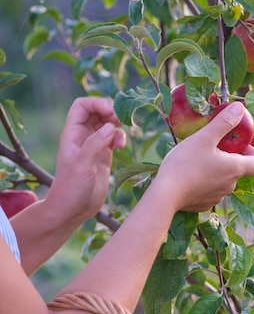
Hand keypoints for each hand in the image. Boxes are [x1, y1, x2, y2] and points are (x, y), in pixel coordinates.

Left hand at [45, 97, 125, 223]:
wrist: (72, 210)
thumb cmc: (71, 188)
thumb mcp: (82, 165)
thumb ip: (95, 144)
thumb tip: (111, 126)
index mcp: (72, 134)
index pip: (82, 106)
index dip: (97, 104)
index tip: (111, 113)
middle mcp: (82, 137)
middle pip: (96, 111)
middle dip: (110, 112)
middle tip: (121, 121)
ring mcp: (93, 146)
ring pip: (107, 124)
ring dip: (117, 125)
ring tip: (121, 138)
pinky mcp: (103, 156)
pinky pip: (113, 138)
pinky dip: (120, 138)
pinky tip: (121, 147)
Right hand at [154, 102, 253, 211]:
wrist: (165, 195)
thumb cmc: (185, 163)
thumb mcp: (204, 137)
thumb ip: (224, 122)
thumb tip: (240, 108)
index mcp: (235, 169)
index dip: (253, 152)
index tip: (237, 145)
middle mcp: (231, 185)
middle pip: (238, 169)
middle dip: (229, 157)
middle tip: (211, 147)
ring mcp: (218, 197)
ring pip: (223, 179)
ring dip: (216, 169)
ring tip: (197, 160)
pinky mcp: (205, 204)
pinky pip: (210, 190)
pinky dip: (205, 182)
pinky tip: (189, 175)